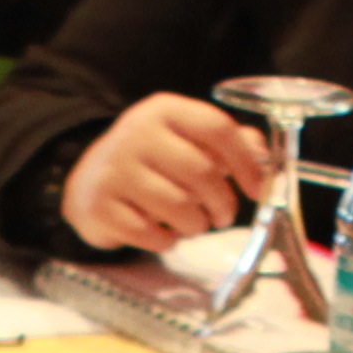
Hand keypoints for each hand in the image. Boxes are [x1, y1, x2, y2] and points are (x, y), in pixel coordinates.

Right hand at [59, 90, 273, 253]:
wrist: (90, 182)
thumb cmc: (151, 163)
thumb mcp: (185, 141)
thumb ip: (226, 143)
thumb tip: (262, 152)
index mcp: (164, 110)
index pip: (217, 128)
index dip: (245, 162)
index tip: (258, 189)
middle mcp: (137, 133)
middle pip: (201, 172)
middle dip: (222, 203)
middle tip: (223, 216)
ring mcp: (115, 169)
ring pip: (179, 206)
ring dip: (196, 225)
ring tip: (193, 224)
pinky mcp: (100, 205)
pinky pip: (150, 234)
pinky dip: (166, 241)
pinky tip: (162, 234)